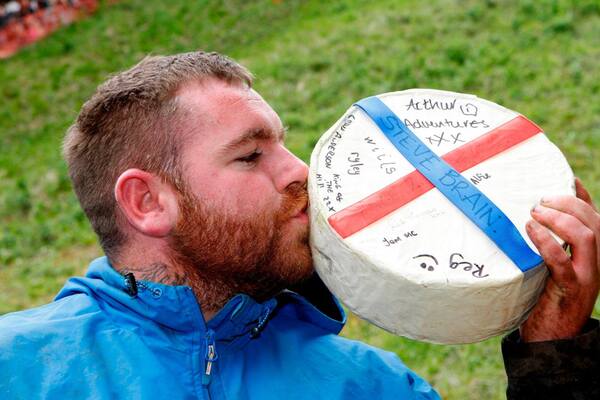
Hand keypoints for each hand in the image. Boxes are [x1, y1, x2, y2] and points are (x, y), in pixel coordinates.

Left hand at [520, 178, 599, 341]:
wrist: (554, 340)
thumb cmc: (546, 300)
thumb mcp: (550, 269)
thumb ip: (548, 247)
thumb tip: (526, 220)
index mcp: (591, 255)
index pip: (594, 217)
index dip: (581, 196)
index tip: (565, 179)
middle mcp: (595, 262)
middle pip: (594, 221)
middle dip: (568, 203)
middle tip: (539, 200)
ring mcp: (587, 276)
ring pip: (587, 236)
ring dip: (560, 218)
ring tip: (536, 212)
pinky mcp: (570, 290)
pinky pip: (562, 262)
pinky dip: (547, 242)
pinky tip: (531, 230)